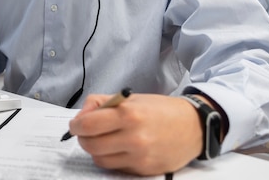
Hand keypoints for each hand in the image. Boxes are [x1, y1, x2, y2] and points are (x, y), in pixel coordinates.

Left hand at [68, 93, 202, 175]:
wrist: (193, 126)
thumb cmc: (160, 110)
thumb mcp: (131, 98)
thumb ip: (102, 103)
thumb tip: (81, 117)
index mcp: (129, 114)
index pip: (88, 125)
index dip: (76, 126)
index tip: (75, 125)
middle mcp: (134, 137)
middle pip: (90, 145)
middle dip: (83, 138)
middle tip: (86, 132)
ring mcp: (139, 156)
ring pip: (100, 160)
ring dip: (96, 150)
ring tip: (103, 140)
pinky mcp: (144, 170)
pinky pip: (116, 167)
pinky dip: (112, 159)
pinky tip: (118, 148)